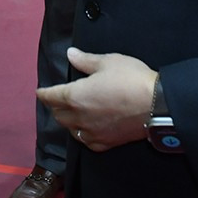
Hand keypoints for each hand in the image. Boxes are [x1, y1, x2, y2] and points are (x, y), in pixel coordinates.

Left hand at [38, 49, 156, 152]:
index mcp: (75, 96)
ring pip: (70, 129)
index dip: (44, 93)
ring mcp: (91, 132)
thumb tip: (70, 55)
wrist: (157, 105)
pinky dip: (82, 134)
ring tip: (72, 112)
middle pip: (58, 114)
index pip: (50, 96)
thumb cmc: (131, 79)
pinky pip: (85, 141)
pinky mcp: (105, 143)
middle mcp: (79, 117)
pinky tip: (87, 128)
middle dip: (55, 106)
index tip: (41, 92)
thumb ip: (85, 60)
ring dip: (67, 120)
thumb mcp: (108, 62)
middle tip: (59, 98)